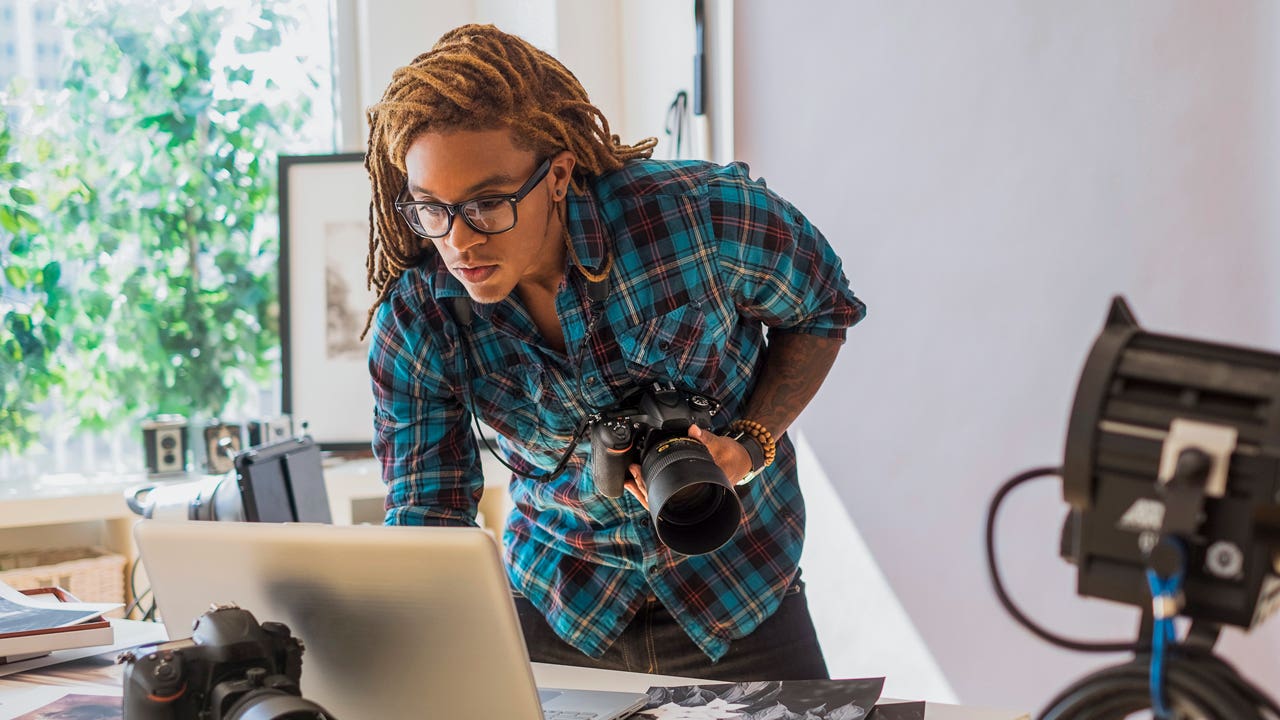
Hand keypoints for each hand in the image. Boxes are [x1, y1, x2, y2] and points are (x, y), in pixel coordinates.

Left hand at [623, 425, 752, 509]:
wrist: (743, 460)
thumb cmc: (734, 456)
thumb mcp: (721, 444)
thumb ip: (706, 438)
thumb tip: (693, 430)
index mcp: (702, 489)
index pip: (671, 495)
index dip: (651, 487)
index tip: (639, 474)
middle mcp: (696, 496)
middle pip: (663, 500)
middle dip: (644, 488)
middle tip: (632, 472)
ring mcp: (691, 494)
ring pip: (664, 499)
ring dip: (647, 489)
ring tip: (632, 479)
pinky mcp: (688, 488)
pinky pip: (668, 492)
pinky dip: (655, 487)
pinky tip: (643, 481)